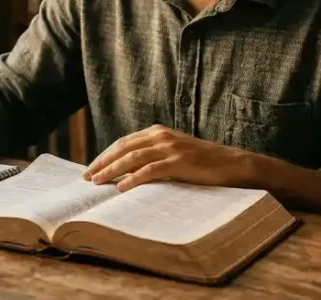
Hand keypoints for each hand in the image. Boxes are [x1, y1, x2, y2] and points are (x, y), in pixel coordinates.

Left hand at [81, 124, 255, 190]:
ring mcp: (171, 148)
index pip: (124, 142)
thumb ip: (154, 156)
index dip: (105, 155)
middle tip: (86, 178)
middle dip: (102, 162)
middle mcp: (161, 136)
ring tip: (97, 182)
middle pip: (123, 147)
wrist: (234, 165)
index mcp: (158, 132)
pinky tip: (121, 188)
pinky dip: (132, 178)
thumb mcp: (175, 154)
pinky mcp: (179, 162)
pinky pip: (150, 170)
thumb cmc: (204, 163)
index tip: (91, 169)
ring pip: (132, 158)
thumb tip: (127, 172)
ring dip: (111, 170)